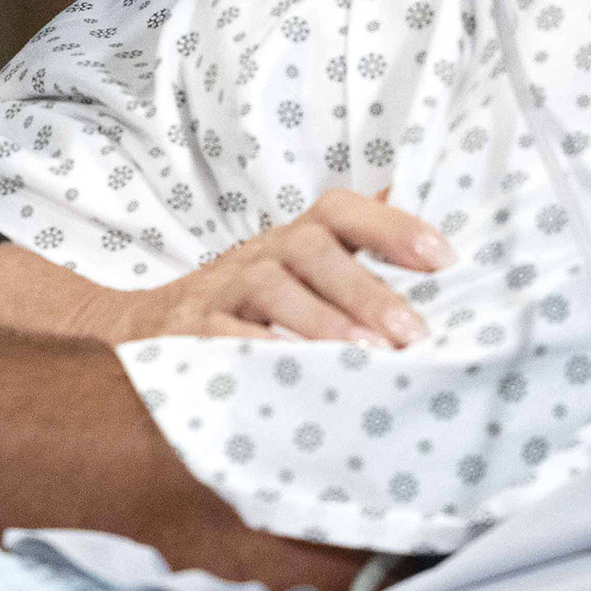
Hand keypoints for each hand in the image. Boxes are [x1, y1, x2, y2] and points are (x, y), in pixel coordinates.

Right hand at [113, 189, 450, 345]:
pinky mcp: (190, 330)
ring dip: (321, 321)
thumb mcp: (299, 277)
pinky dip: (258, 352)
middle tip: (412, 333)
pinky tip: (296, 379)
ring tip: (366, 357)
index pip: (342, 211)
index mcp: (295, 239)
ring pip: (271, 287)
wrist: (147, 326)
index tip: (443, 260)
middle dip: (365, 289)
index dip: (393, 226)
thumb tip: (441, 261)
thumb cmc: (250, 305)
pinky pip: (224, 336)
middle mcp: (261, 254)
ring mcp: (222, 289)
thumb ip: (357, 267)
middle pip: (312, 249)